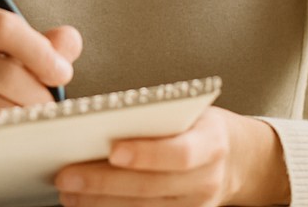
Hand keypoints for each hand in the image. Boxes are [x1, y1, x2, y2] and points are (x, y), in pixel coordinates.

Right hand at [0, 6, 81, 179]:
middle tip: (49, 108)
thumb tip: (69, 41)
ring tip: (30, 122)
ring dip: (24, 120)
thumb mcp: (14, 52)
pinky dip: (6, 138)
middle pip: (5, 73)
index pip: (3, 27)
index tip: (61, 73)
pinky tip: (13, 137)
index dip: (39, 51)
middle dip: (38, 95)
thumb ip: (45, 45)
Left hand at [53, 107, 289, 206]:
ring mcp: (196, 206)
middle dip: (104, 183)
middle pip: (152, 187)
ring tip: (68, 192)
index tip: (112, 149)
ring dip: (101, 203)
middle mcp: (206, 180)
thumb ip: (157, 116)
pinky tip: (86, 205)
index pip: (181, 152)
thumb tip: (101, 117)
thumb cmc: (202, 125)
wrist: (240, 160)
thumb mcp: (191, 111)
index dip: (147, 153)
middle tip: (66, 175)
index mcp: (212, 142)